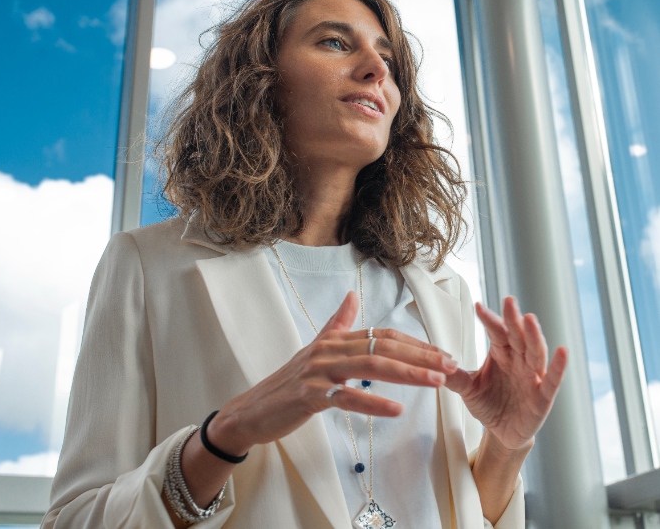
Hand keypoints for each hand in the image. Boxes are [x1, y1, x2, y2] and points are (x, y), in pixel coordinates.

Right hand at [208, 290, 457, 453]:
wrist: (253, 408)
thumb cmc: (289, 382)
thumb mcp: (316, 348)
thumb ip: (337, 323)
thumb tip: (351, 295)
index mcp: (335, 339)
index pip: (384, 335)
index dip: (416, 344)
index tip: (444, 354)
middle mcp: (329, 349)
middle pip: (383, 347)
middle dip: (421, 356)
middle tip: (451, 365)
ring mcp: (318, 371)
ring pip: (369, 367)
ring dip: (407, 374)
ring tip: (436, 382)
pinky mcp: (309, 395)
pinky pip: (345, 398)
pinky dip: (372, 403)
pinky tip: (396, 409)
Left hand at [446, 296, 567, 450]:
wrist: (502, 432)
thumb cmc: (488, 403)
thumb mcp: (467, 389)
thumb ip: (453, 376)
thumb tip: (435, 362)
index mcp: (501, 353)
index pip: (496, 332)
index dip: (489, 320)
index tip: (477, 306)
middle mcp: (519, 360)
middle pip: (517, 336)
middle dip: (513, 319)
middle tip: (508, 300)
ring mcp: (532, 377)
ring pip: (535, 352)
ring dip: (534, 336)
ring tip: (530, 319)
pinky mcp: (543, 397)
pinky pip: (552, 380)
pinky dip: (558, 366)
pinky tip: (562, 351)